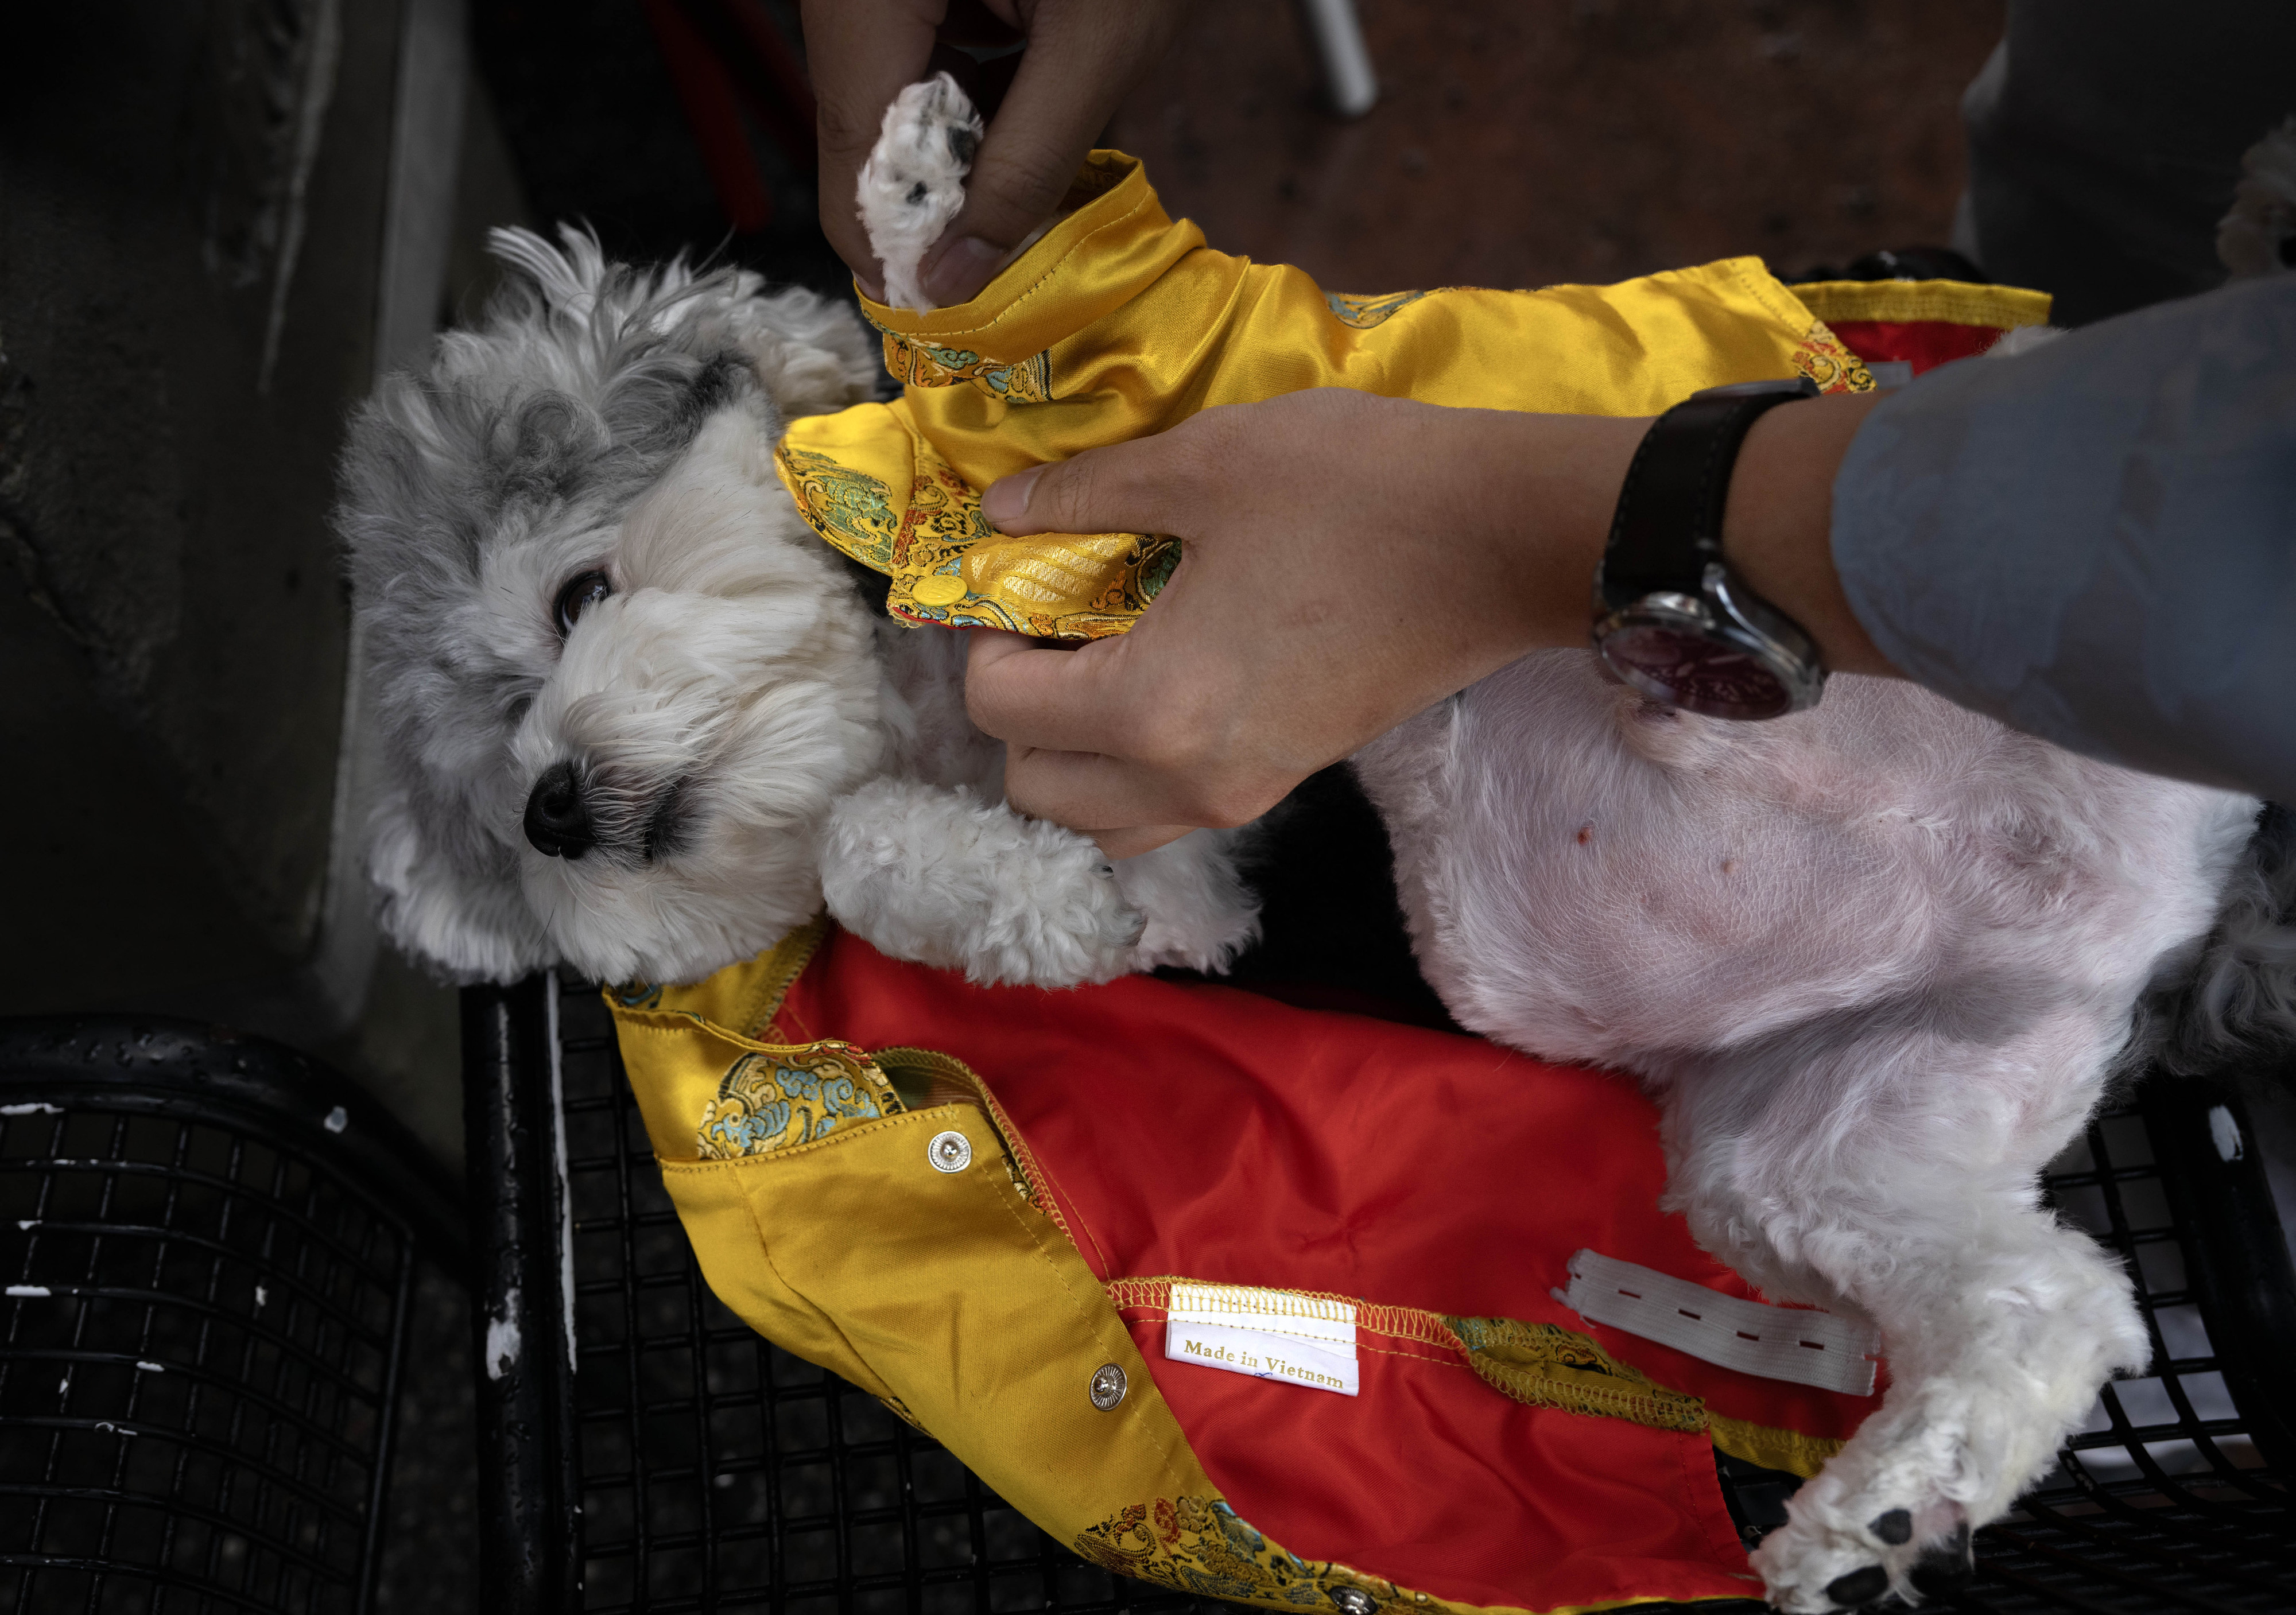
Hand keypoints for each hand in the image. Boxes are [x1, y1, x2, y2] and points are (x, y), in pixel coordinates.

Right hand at [804, 0, 1188, 303]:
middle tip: (1013, 237)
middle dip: (939, 201)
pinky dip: (971, 98)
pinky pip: (918, 61)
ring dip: (962, 152)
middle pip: (862, 139)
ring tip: (1043, 127)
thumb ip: (1027, 167)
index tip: (951, 307)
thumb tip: (956, 278)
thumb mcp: (1098, 45)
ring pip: (889, 107)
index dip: (895, 251)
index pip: (851, 161)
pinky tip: (1031, 89)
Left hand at [963, 390, 1649, 856]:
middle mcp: (1187, 779)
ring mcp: (1242, 794)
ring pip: (1100, 822)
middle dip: (1017, 711)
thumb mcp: (1205, 463)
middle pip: (1035, 791)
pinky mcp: (1285, 781)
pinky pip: (1167, 810)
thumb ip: (1086, 495)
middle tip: (1050, 625)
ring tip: (1098, 663)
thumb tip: (1002, 510)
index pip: (1000, 710)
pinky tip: (1163, 673)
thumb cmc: (1356, 490)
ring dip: (1071, 758)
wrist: (1506, 542)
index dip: (984, 640)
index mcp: (1154, 708)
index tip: (1015, 579)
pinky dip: (1133, 768)